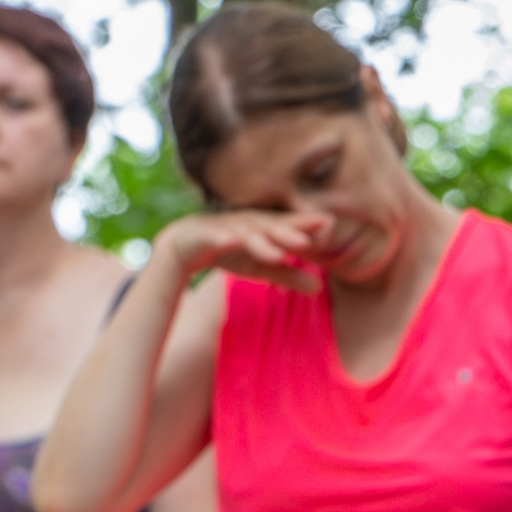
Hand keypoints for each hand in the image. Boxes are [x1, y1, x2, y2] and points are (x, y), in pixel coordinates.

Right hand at [156, 209, 326, 293]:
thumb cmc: (229, 251)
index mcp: (269, 229)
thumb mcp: (260, 267)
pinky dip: (223, 239)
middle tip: (310, 242)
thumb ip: (288, 275)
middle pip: (276, 227)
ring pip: (249, 234)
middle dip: (292, 232)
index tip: (327, 249)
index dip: (311, 236)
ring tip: (279, 254)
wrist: (184, 243)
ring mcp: (229, 227)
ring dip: (263, 242)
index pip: (297, 228)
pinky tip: (229, 242)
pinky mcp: (208, 234)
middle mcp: (252, 224)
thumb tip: (320, 287)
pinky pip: (217, 236)